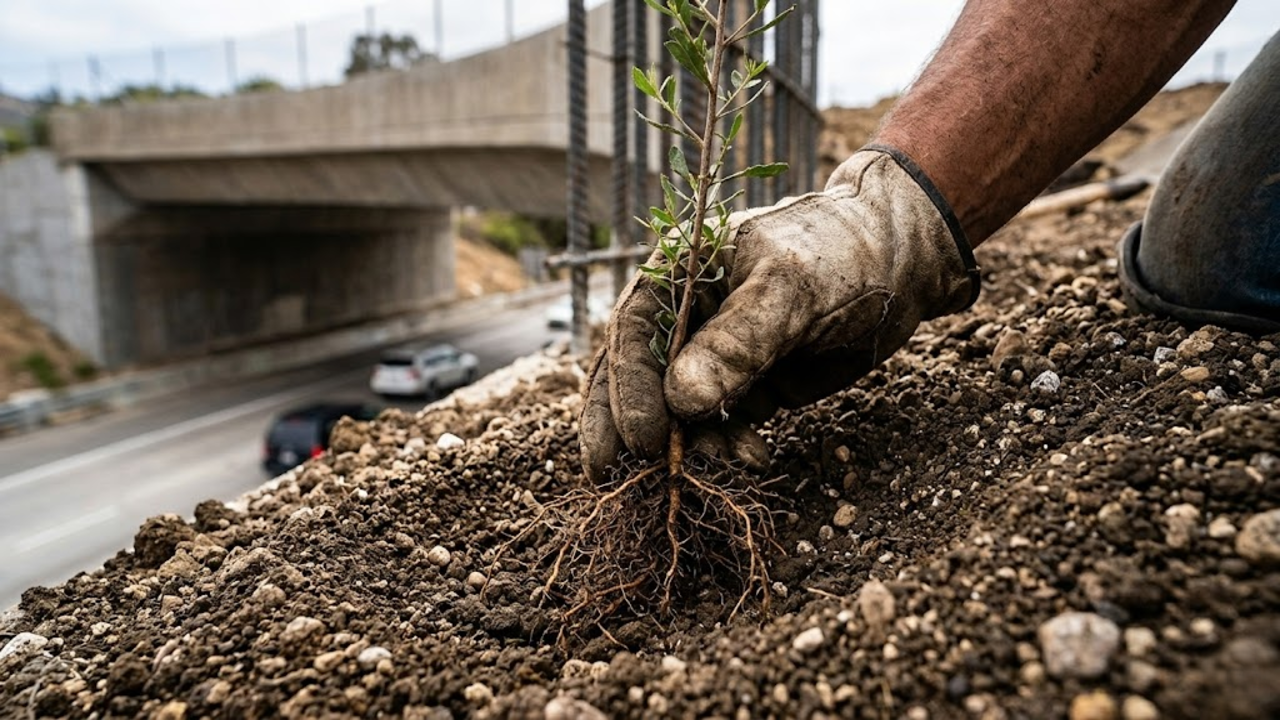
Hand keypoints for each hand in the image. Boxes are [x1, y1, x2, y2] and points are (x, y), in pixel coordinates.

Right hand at [580, 148, 978, 482]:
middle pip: (637, 377)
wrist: (904, 264)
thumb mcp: (789, 291)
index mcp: (677, 272)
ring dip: (692, 445)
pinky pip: (720, 426)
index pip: (633, 334)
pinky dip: (727, 447)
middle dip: (634, 428)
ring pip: (678, 410)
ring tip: (724, 466)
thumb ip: (735, 345)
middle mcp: (684, 315)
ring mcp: (712, 355)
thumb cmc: (842, 254)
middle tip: (624, 480)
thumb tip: (681, 403)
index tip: (640, 442)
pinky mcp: (745, 387)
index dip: (628, 390)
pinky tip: (753, 457)